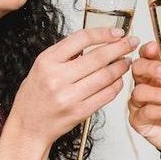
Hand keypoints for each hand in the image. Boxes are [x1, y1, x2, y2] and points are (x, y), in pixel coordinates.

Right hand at [10, 27, 138, 147]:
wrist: (29, 127)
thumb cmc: (35, 97)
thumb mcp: (41, 67)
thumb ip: (64, 54)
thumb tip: (94, 42)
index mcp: (47, 61)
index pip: (81, 39)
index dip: (104, 33)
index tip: (118, 33)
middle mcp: (57, 78)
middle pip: (98, 57)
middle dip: (120, 48)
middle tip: (131, 43)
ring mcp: (69, 97)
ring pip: (105, 76)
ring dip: (120, 67)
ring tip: (127, 61)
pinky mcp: (79, 113)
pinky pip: (105, 95)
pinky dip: (116, 86)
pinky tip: (119, 80)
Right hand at [128, 42, 160, 150]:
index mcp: (158, 75)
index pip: (147, 56)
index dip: (148, 50)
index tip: (156, 48)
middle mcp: (147, 86)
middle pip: (137, 69)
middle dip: (150, 68)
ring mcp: (141, 104)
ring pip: (140, 92)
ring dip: (160, 94)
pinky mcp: (139, 120)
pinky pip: (145, 112)